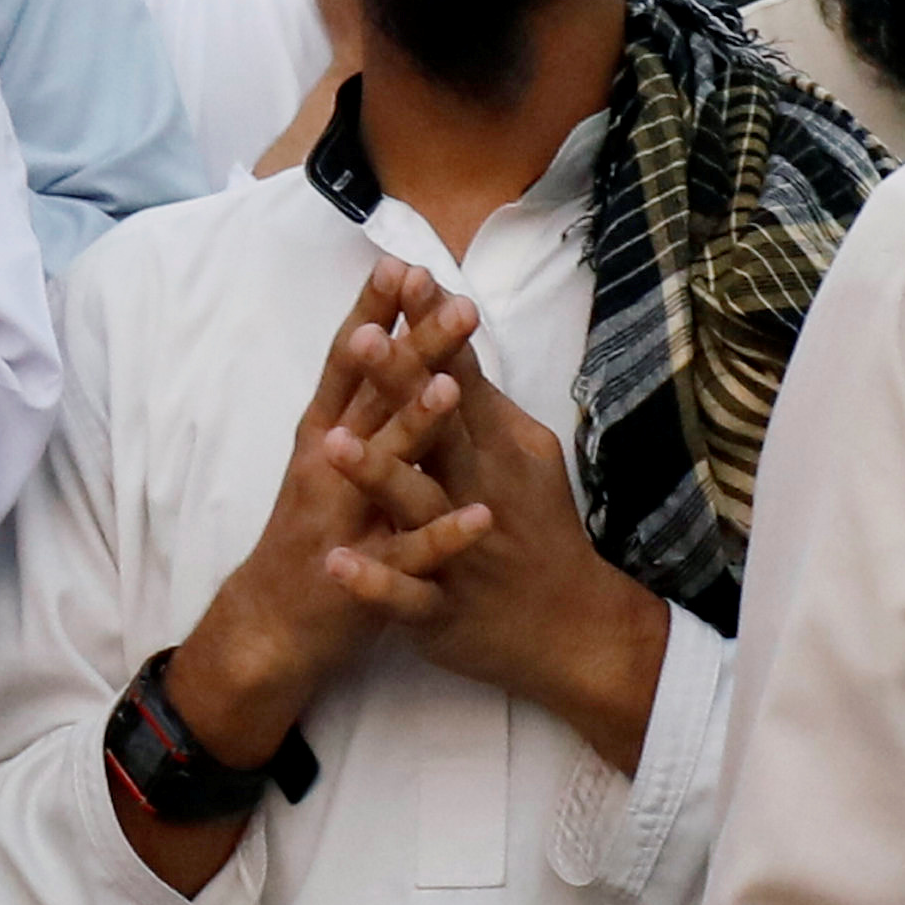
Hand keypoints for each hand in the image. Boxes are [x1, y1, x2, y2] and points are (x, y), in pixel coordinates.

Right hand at [130, 270, 436, 882]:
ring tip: (449, 388)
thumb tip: (389, 339)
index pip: (350, 360)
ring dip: (413, 426)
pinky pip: (409, 554)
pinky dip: (442, 535)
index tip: (404, 261)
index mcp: (326, 434)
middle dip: (410, 348)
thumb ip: (359, 404)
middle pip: (372, 397)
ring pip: (383, 465)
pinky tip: (478, 517)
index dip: (374, 311)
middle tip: (451, 302)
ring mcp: (344, 518)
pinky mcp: (364, 573)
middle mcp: (327, 466)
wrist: (272, 624)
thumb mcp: (329, 458)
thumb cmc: (315, 531)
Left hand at [328, 272, 675, 765]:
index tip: (404, 275)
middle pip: (437, 430)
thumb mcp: (524, 456)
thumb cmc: (537, 529)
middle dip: (401, 384)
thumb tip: (452, 343)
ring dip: (377, 474)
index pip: (458, 378)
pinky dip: (374, 581)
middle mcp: (480, 491)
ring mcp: (461, 552)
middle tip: (363, 338)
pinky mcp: (444, 609)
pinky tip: (337, 563)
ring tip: (330, 444)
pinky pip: (407, 594)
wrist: (574, 629)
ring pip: (417, 508)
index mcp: (496, 450)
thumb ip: (483, 404)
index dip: (431, 328)